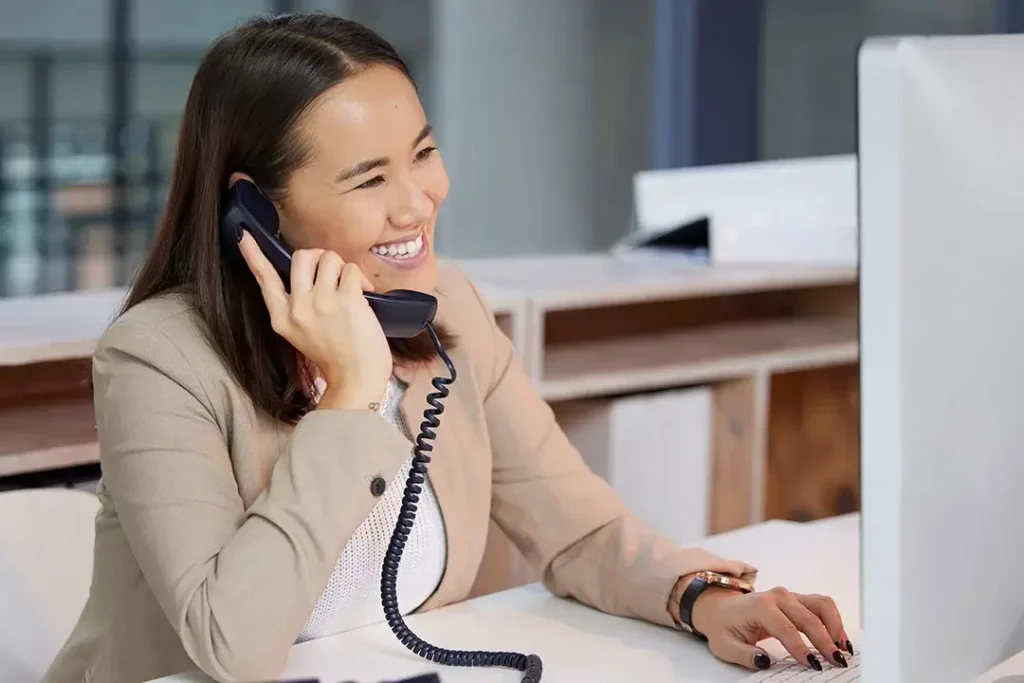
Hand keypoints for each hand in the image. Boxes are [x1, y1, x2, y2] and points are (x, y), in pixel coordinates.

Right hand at [238, 231, 391, 408]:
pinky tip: (365, 295)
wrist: (356, 380)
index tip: (244, 236)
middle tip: (334, 273)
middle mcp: (296, 308)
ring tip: (352, 288)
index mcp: (281, 319)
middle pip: (301, 257)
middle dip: (321, 257)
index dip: (253, 255)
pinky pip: (351, 269)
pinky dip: (361, 278)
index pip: (264, 279)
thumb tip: (313, 276)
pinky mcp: (345, 300)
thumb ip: (299, 307)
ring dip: (343, 268)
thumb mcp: (303, 334)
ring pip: (329, 258)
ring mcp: (320, 303)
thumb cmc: (337, 358)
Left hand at [690, 584, 852, 670]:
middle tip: (836, 662)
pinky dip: (834, 620)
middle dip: (824, 641)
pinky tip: (839, 638)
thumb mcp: (725, 646)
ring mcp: (789, 596)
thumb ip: (744, 655)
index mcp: (760, 606)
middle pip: (808, 618)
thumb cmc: (723, 627)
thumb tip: (764, 661)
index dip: (801, 648)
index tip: (813, 665)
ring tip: (843, 649)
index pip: (786, 628)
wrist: (719, 609)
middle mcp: (778, 597)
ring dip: (835, 626)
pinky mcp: (797, 600)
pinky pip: (821, 605)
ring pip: (821, 605)